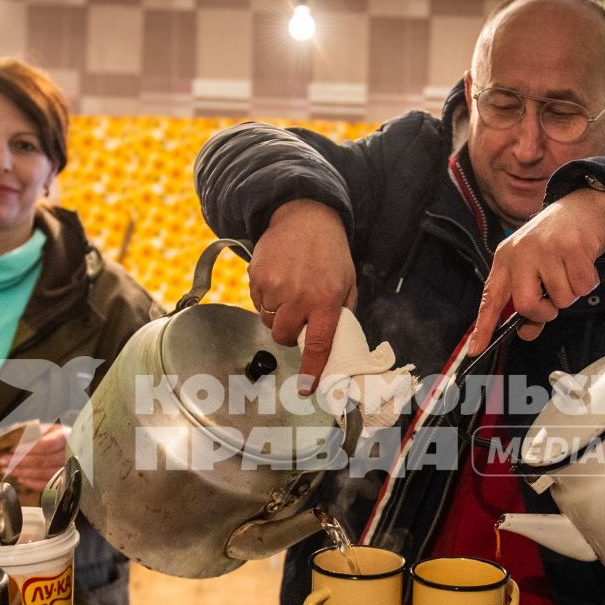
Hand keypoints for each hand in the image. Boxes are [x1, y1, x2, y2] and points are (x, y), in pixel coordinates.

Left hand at [0, 423, 68, 504]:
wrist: (75, 448)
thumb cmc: (59, 436)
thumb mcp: (50, 428)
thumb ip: (36, 431)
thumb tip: (15, 436)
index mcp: (66, 437)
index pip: (47, 445)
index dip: (29, 448)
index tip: (12, 449)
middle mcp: (70, 454)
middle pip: (43, 460)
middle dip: (20, 461)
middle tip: (2, 461)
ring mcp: (68, 469)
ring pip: (43, 473)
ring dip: (22, 472)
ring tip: (7, 470)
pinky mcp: (64, 480)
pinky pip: (47, 485)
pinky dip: (32, 483)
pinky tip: (20, 479)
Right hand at [248, 199, 356, 390]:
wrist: (305, 216)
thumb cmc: (330, 252)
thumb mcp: (347, 283)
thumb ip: (340, 315)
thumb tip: (333, 345)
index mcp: (326, 300)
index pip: (318, 344)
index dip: (311, 370)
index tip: (306, 388)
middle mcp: (299, 295)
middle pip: (283, 336)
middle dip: (289, 333)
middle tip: (299, 317)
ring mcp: (274, 285)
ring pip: (268, 320)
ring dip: (277, 314)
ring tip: (290, 290)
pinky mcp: (257, 276)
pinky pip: (257, 301)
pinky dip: (266, 297)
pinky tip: (279, 279)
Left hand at [468, 185, 604, 351]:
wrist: (584, 205)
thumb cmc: (557, 241)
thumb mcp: (535, 267)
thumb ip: (529, 300)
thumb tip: (527, 332)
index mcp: (506, 259)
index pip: (491, 298)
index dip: (484, 326)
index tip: (475, 350)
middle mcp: (521, 252)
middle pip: (526, 305)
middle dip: (544, 312)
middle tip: (552, 301)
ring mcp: (547, 248)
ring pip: (560, 299)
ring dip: (571, 293)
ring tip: (570, 270)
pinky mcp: (572, 247)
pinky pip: (582, 286)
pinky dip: (587, 283)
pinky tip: (583, 264)